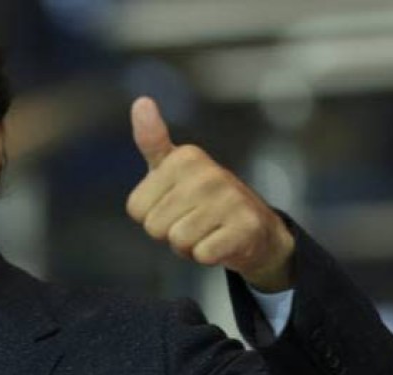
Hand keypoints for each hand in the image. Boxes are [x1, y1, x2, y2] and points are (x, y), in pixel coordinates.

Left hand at [126, 96, 294, 291]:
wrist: (256, 230)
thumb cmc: (203, 200)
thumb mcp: (172, 168)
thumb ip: (151, 139)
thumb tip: (140, 101)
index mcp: (184, 157)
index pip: (136, 209)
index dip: (152, 216)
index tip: (176, 206)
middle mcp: (207, 172)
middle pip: (154, 227)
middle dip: (170, 233)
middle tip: (194, 221)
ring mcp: (229, 198)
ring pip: (178, 241)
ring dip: (189, 246)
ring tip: (208, 231)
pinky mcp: (245, 226)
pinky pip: (201, 255)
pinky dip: (208, 256)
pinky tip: (223, 243)